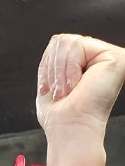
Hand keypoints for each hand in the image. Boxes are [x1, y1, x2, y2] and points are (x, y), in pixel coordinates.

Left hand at [36, 34, 124, 165]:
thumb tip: (58, 39)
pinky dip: (69, 69)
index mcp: (84, 62)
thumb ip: (56, 56)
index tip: (53, 89)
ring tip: (71, 89)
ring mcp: (108, 56)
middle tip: (64, 91)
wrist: (69, 126)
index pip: (58, 43)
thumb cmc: (60, 113)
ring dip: (61, 72)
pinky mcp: (116, 56)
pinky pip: (78, 46)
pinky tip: (78, 84)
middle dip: (54, 69)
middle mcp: (98, 57)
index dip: (48, 66)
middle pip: (62, 40)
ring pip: (69, 42)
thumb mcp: (50, 79)